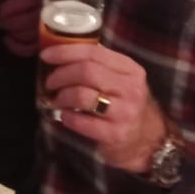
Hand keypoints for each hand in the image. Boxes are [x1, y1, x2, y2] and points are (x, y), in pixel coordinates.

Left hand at [0, 0, 45, 56]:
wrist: (68, 2)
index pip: (22, 3)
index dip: (9, 8)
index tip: (0, 10)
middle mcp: (44, 13)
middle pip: (24, 22)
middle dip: (9, 22)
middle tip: (0, 20)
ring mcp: (46, 29)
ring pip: (27, 36)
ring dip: (13, 33)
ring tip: (6, 28)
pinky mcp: (46, 42)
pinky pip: (30, 48)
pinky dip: (17, 47)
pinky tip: (8, 40)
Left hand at [41, 42, 166, 172]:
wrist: (148, 141)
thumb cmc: (126, 104)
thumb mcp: (121, 80)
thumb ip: (99, 65)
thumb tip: (61, 52)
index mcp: (130, 69)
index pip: (93, 52)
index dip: (65, 52)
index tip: (46, 55)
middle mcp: (131, 88)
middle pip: (86, 71)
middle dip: (61, 75)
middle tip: (50, 83)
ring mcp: (125, 112)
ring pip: (82, 95)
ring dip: (62, 96)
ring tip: (57, 100)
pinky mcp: (116, 134)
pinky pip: (83, 122)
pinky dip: (68, 117)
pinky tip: (65, 116)